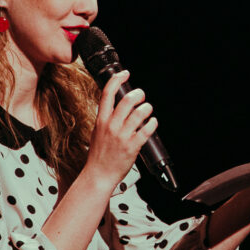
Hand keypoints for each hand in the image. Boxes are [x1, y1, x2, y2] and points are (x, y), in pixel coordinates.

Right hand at [85, 71, 157, 187]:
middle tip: (141, 96)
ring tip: (148, 110)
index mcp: (101, 120)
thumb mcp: (97, 132)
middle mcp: (112, 126)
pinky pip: (147, 129)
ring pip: (140, 113)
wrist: (99, 175)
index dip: (117, 80)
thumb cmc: (99, 155)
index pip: (107, 94)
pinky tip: (152, 123)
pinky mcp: (133, 146)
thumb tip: (116, 106)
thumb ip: (106, 119)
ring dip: (147, 108)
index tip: (125, 74)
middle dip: (139, 94)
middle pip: (127, 100)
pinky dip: (152, 123)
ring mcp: (122, 136)